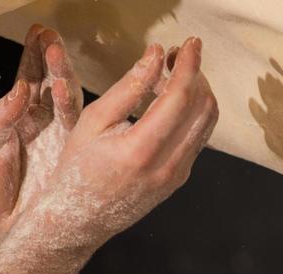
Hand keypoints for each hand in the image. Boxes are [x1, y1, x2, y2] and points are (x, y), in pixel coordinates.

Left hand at [0, 25, 83, 265]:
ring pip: (68, 100)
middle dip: (53, 58)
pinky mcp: (74, 157)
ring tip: (57, 56)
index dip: (33, 57)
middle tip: (51, 38)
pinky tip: (65, 91)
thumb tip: (19, 89)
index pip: (28, 80)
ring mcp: (62, 141)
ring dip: (63, 76)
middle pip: (52, 84)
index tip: (38, 33)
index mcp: (19, 120)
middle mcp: (44, 126)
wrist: (3, 232)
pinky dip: (71, 107)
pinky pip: (78, 129)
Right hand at [14, 37, 218, 258]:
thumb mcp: (93, 121)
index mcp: (141, 150)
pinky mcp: (178, 180)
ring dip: (197, 94)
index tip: (190, 43)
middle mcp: (166, 166)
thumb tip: (156, 55)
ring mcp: (176, 176)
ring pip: (206, 124)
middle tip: (177, 57)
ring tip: (172, 75)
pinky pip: (196, 139)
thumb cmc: (76, 170)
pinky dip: (190, 113)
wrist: (78, 220)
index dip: (189, 65)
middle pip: (203, 109)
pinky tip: (168, 101)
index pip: (180, 98)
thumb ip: (128, 87)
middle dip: (196, 76)